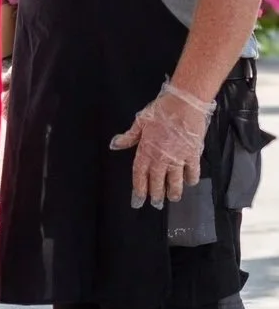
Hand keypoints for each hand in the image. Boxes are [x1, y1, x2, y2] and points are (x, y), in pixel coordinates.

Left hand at [110, 81, 214, 209]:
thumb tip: (114, 145)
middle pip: (157, 182)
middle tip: (155, 205)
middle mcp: (161, 158)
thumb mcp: (140, 122)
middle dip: (156, 195)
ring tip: (173, 199)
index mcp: (146, 151)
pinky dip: (191, 179)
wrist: (185, 104)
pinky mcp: (193, 155)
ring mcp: (178, 158)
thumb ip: (129, 137)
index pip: (140, 175)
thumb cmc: (161, 110)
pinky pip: (193, 171)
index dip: (138, 190)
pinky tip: (190, 183)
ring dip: (173, 192)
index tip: (137, 201)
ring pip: (175, 181)